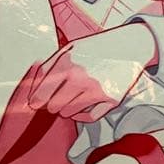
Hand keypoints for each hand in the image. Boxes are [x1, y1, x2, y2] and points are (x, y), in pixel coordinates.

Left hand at [29, 23, 156, 121]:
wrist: (130, 45)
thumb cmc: (99, 47)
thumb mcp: (72, 48)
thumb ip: (52, 64)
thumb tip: (33, 83)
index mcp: (68, 64)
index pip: (42, 92)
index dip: (36, 100)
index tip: (35, 103)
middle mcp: (81, 78)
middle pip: (54, 106)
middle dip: (52, 105)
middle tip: (55, 102)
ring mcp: (97, 90)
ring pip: (69, 113)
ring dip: (66, 110)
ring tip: (70, 102)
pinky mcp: (111, 99)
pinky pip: (90, 117)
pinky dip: (83, 116)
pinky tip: (82, 109)